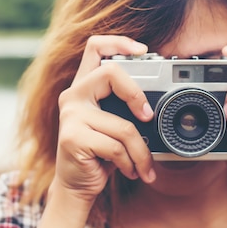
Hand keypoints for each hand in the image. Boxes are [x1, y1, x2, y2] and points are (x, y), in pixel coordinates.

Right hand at [52, 35, 155, 208]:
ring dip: (141, 152)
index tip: (143, 50)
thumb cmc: (99, 153)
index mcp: (83, 86)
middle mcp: (72, 96)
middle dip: (137, 94)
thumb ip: (124, 106)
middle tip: (148, 116)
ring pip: (123, 125)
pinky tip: (129, 171)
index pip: (95, 47)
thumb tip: (155, 105)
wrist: (76, 185)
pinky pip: (116, 147)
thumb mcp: (113, 124)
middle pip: (110, 72)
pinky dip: (130, 163)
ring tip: (143, 165)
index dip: (119, 42)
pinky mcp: (72, 138)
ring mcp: (70, 116)